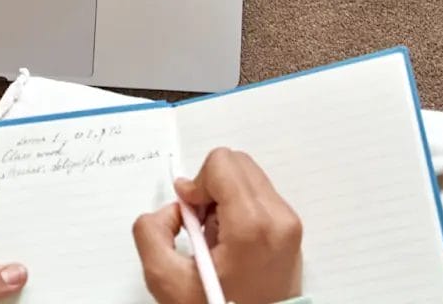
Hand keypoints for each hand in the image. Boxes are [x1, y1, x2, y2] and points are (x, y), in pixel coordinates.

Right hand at [132, 148, 302, 303]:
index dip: (196, 183)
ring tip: (214, 235)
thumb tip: (172, 209)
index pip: (222, 164)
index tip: (190, 212)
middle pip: (236, 163)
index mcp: (251, 226)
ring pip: (248, 176)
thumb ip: (152, 232)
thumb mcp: (167, 280)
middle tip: (199, 223)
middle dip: (210, 187)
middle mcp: (278, 218)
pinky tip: (229, 240)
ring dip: (223, 197)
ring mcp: (289, 223)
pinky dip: (238, 207)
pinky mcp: (290, 228)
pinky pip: (259, 195)